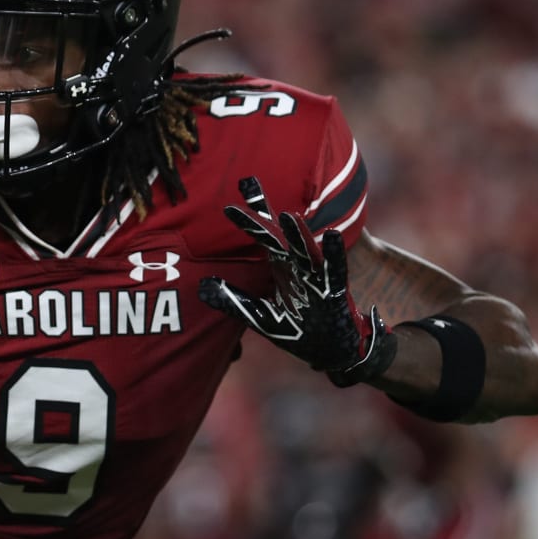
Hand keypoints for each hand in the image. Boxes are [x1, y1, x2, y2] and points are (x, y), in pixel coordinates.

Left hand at [198, 176, 395, 386]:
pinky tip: (330, 236)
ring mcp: (316, 278)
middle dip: (265, 214)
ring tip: (287, 216)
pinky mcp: (334, 292)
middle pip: (280, 236)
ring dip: (298, 234)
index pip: (262, 238)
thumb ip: (234, 301)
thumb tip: (202, 287)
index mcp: (281, 268)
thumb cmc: (298, 329)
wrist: (331, 351)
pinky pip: (334, 271)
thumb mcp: (260, 316)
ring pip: (305, 251)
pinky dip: (333, 255)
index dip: (248, 220)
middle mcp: (297, 267)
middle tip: (249, 187)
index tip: (228, 206)